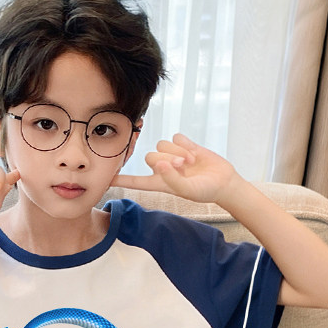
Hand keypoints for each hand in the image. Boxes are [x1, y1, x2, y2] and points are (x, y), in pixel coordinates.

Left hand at [112, 134, 239, 204]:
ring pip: (162, 145)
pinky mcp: (183, 144)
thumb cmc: (205, 190)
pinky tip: (195, 153)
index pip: (135, 181)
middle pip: (150, 156)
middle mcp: (163, 168)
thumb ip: (173, 179)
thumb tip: (160, 165)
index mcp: (159, 182)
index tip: (105, 179)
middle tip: (184, 167)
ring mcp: (172, 155)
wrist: (223, 181)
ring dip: (178, 152)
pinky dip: (186, 144)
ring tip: (191, 163)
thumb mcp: (188, 190)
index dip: (121, 180)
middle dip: (167, 160)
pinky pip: (175, 137)